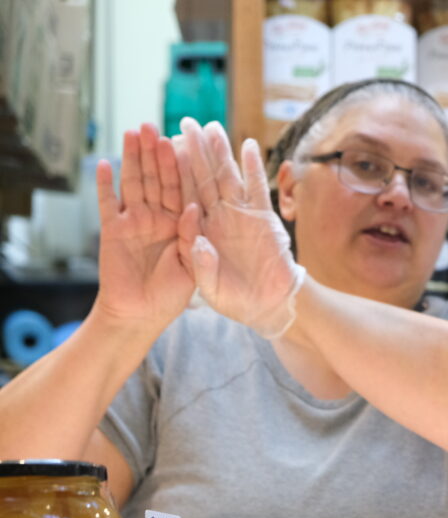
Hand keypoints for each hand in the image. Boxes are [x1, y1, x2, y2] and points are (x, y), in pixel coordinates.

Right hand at [93, 124, 194, 331]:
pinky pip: (108, 204)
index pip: (183, 188)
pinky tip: (104, 163)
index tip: (184, 140)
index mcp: (182, 224)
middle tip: (154, 125)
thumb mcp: (193, 266)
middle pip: (157, 179)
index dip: (182, 165)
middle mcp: (158, 218)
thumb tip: (196, 207)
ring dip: (132, 159)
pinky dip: (105, 185)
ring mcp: (134, 222)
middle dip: (155, 153)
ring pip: (134, 184)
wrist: (142, 316)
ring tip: (132, 133)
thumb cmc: (172, 295)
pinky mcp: (113, 231)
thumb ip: (194, 237)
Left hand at [177, 118, 304, 338]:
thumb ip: (200, 260)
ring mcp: (242, 215)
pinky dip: (254, 167)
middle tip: (185, 123)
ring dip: (221, 152)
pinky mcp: (264, 218)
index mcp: (199, 230)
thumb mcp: (208, 285)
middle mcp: (218, 217)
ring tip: (213, 126)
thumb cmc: (236, 299)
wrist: (268, 308)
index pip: (181, 193)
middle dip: (194, 151)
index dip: (172, 170)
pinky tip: (249, 146)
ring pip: (228, 176)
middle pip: (203, 177)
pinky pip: (257, 188)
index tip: (161, 146)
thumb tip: (197, 231)